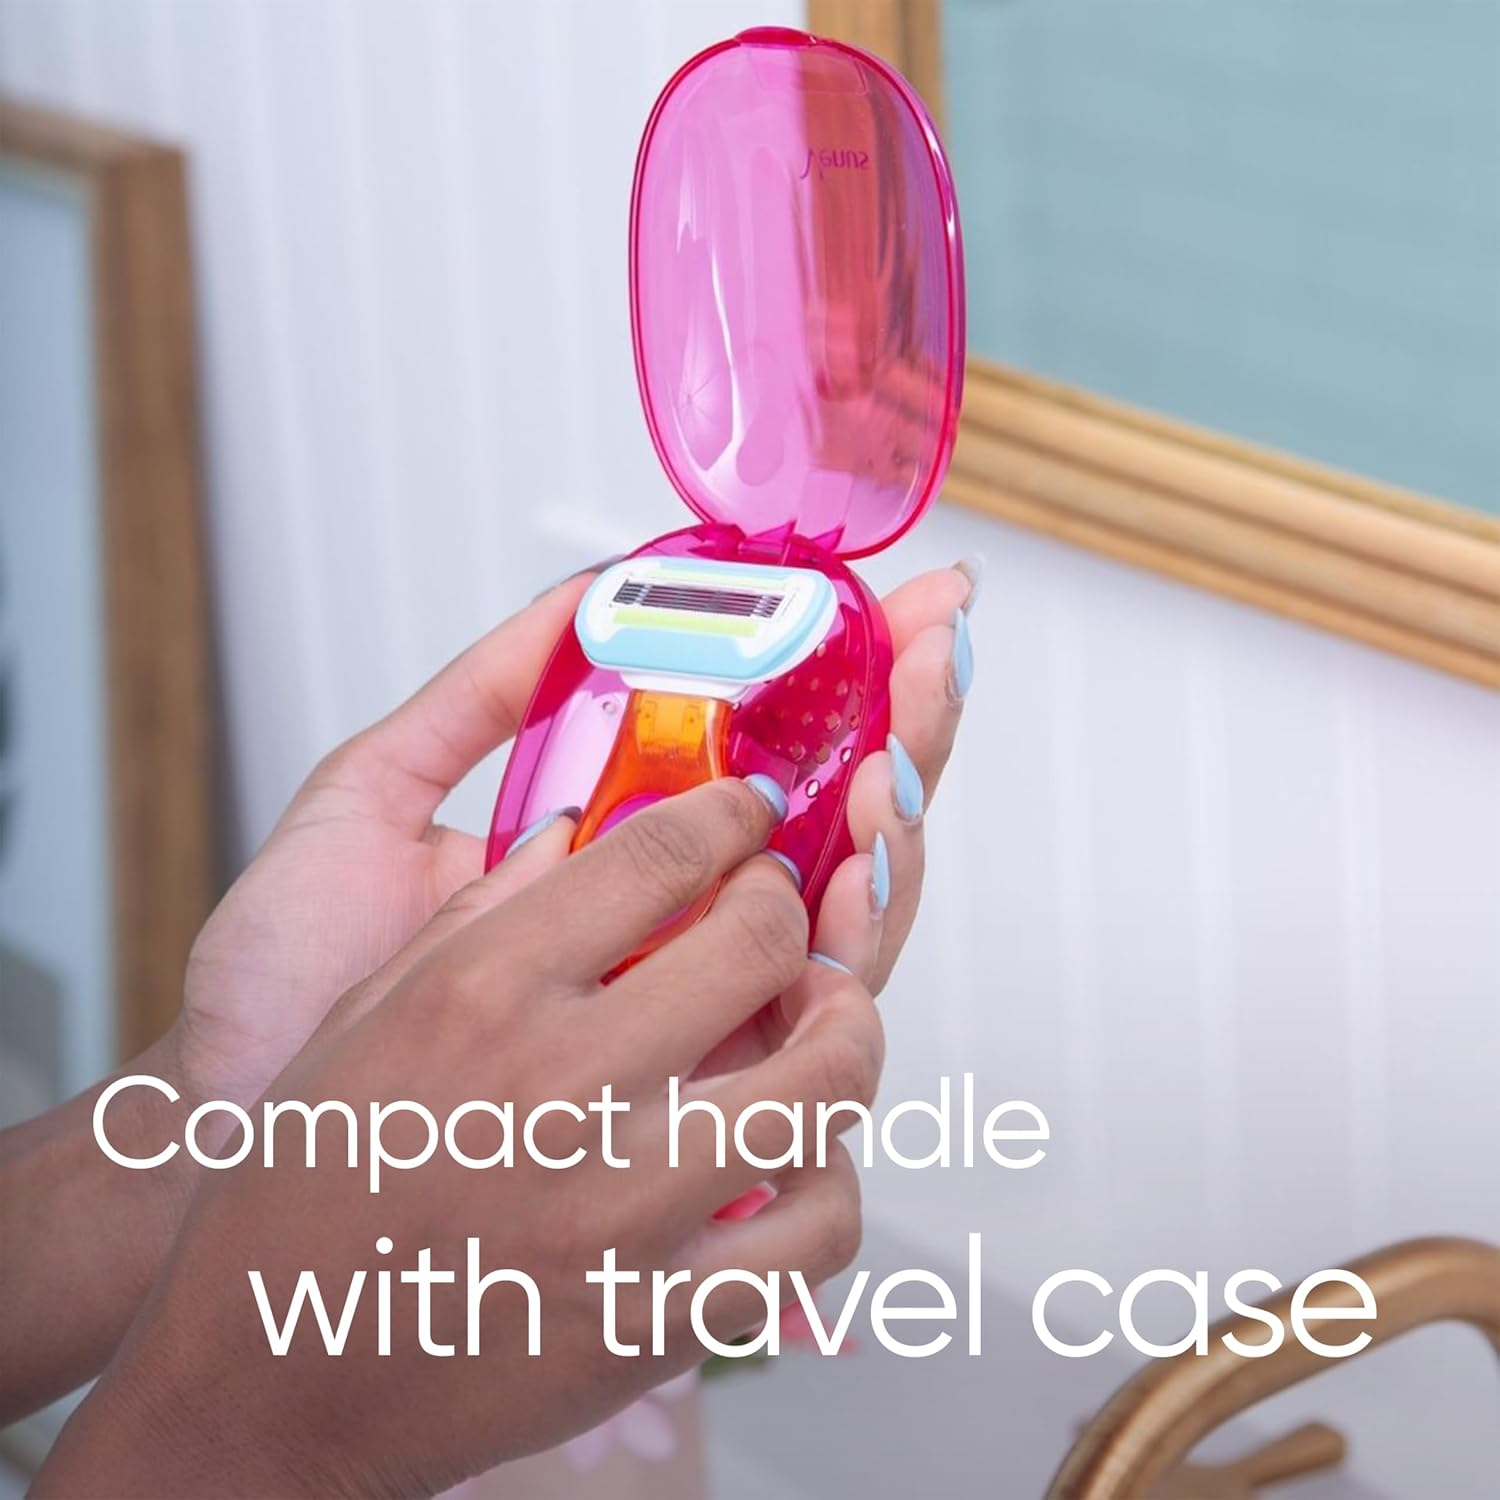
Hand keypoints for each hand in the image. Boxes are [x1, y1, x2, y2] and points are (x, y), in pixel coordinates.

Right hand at [40, 781, 886, 1497]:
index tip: (750, 813)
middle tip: (777, 911)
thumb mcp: (366, 1013)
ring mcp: (622, 1212)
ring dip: (844, 1026)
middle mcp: (561, 1087)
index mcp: (481, 991)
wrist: (263, 1390)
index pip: (663, 853)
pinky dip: (831, 1178)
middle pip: (762, 942)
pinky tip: (798, 1156)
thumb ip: (487, 912)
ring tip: (822, 1017)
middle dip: (788, 905)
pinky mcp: (658, 1321)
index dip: (731, 814)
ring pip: (827, 1078)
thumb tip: (592, 832)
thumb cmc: (301, 1193)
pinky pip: (819, 1230)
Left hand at [173, 558, 976, 1106]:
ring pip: (845, 903)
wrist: (236, 1112)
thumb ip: (483, 697)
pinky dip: (853, 923)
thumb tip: (590, 588)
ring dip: (895, 808)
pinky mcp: (690, 1082)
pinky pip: (808, 1004)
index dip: (839, 675)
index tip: (895, 596)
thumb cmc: (288, 970)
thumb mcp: (374, 797)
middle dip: (905, 722)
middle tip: (941, 637)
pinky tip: (862, 850)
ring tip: (897, 738)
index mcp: (610, 849)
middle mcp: (672, 925)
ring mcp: (690, 1002)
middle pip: (830, 820)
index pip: (757, 755)